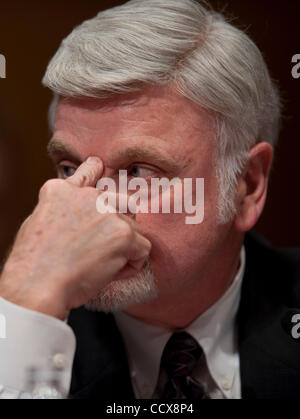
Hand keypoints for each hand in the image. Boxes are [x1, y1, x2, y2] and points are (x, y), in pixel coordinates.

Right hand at [0, 157, 150, 318]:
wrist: (37, 283)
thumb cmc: (34, 263)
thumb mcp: (40, 221)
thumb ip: (63, 208)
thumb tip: (77, 214)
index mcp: (62, 190)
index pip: (89, 170)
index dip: (97, 171)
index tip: (101, 167)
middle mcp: (88, 195)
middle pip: (122, 202)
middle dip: (118, 224)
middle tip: (100, 248)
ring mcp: (108, 212)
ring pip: (133, 229)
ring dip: (124, 248)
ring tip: (98, 265)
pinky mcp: (123, 233)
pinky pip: (143, 248)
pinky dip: (132, 264)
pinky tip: (110, 273)